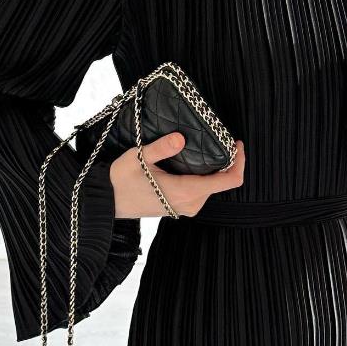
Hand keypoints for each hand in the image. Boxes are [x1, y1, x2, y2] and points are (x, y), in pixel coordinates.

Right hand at [109, 132, 245, 217]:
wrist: (107, 202)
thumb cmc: (120, 180)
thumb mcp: (138, 158)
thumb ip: (160, 148)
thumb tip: (180, 138)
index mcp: (186, 192)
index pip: (228, 181)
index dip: (239, 162)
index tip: (236, 144)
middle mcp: (191, 203)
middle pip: (223, 182)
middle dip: (228, 162)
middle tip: (223, 139)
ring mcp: (187, 207)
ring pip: (213, 187)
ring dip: (216, 169)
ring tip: (210, 147)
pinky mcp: (181, 207)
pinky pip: (202, 190)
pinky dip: (206, 176)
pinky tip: (197, 161)